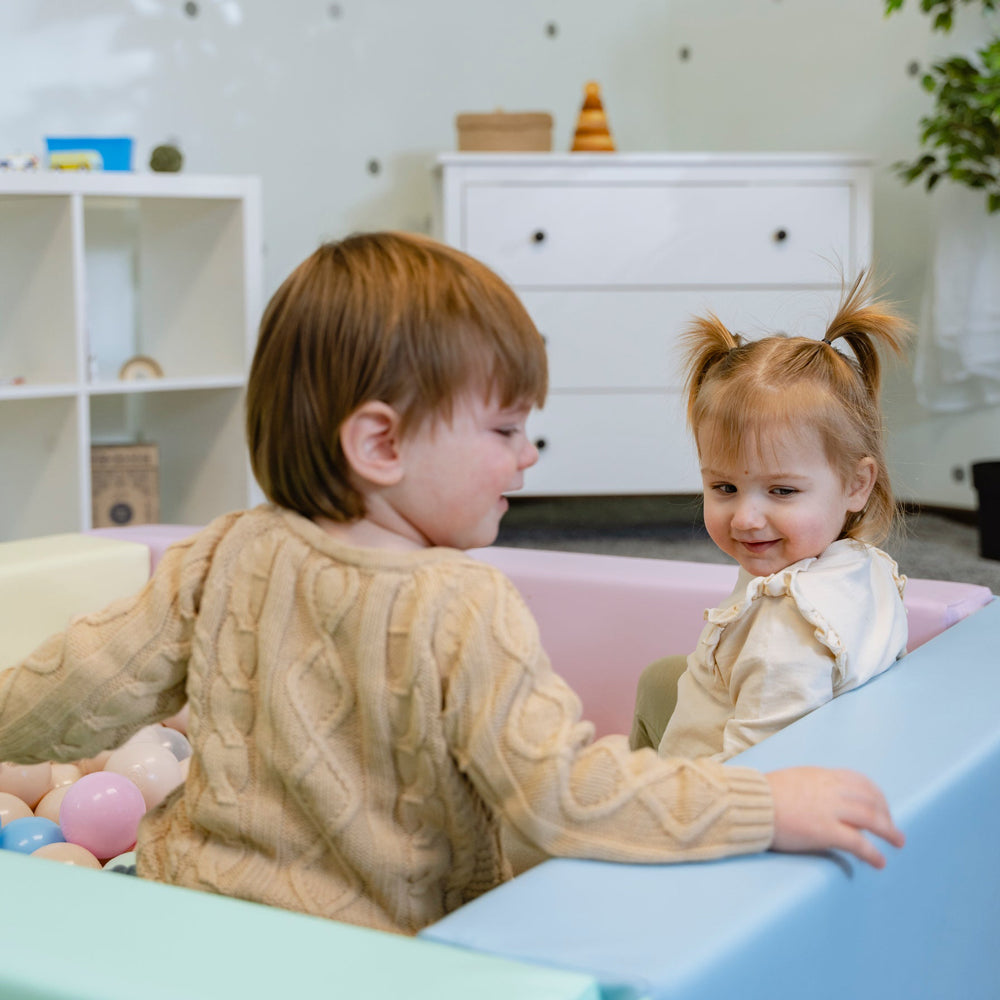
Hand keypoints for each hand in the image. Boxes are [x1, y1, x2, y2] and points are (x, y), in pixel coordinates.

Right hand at [766, 766, 904, 868]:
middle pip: (871, 799)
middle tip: (893, 827)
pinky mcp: (826, 831)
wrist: (751, 804)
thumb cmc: (763, 794)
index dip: (876, 794)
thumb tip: (822, 794)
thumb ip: (814, 785)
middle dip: (886, 813)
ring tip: (898, 842)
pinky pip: (858, 843)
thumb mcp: (794, 779)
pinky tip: (880, 862)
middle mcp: (832, 790)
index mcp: (823, 776)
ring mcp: (831, 810)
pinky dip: (873, 853)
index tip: (881, 805)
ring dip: (889, 831)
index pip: (860, 781)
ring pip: (872, 818)